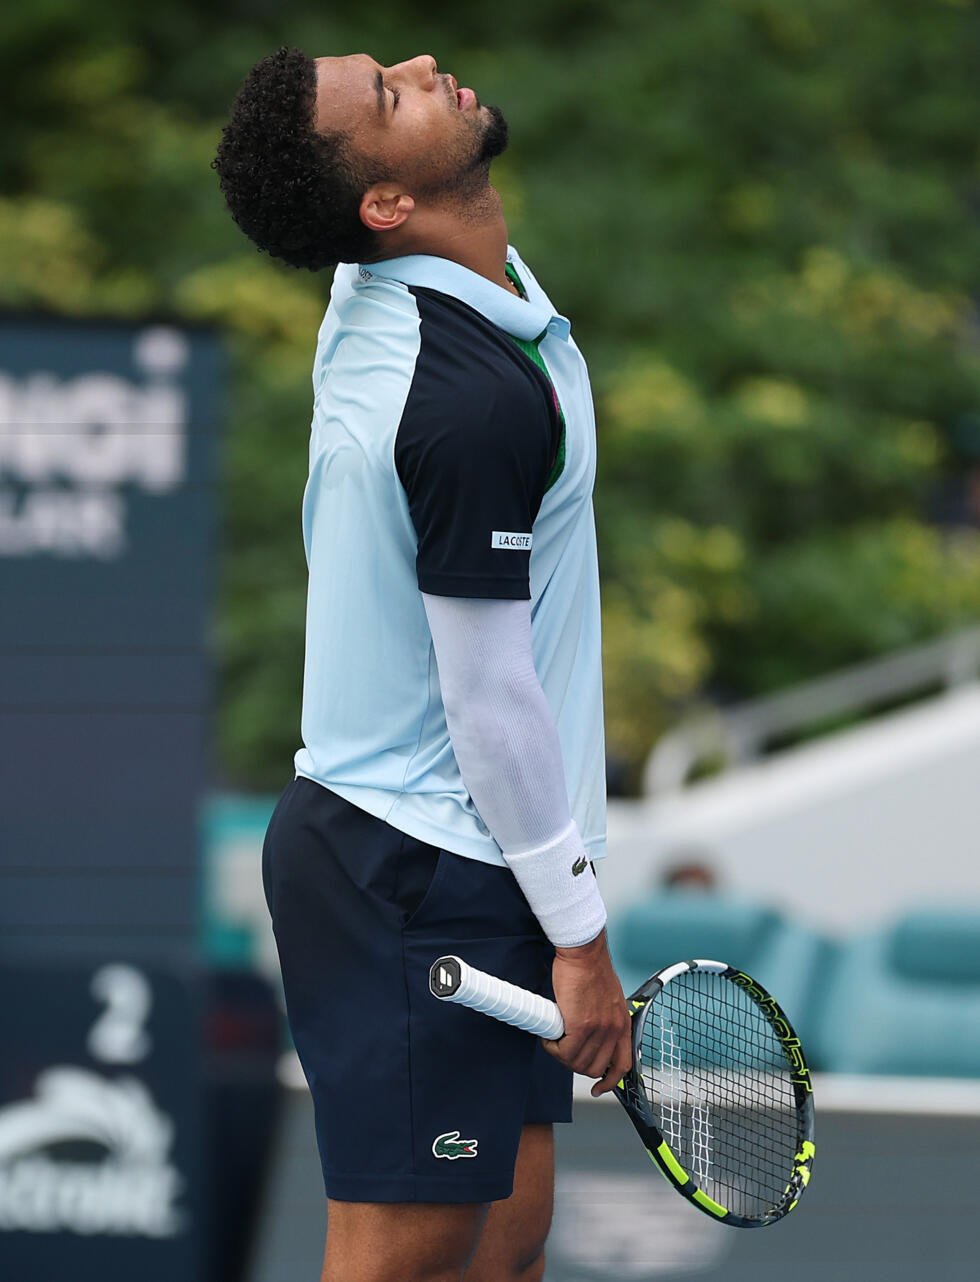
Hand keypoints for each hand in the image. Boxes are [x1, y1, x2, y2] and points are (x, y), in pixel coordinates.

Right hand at [541, 930, 631, 1096]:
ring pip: (576, 1062)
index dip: (610, 1082)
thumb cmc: (590, 969)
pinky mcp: (580, 1026)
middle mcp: (614, 1030)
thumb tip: (591, 1034)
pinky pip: (564, 1051)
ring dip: (561, 1055)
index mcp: (622, 1024)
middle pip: (594, 1068)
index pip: (622, 1065)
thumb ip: (604, 1018)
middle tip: (562, 1050)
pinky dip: (552, 1047)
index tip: (599, 1088)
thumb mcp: (609, 999)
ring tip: (554, 1039)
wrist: (583, 952)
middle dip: (575, 1064)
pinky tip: (549, 1036)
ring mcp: (598, 1030)